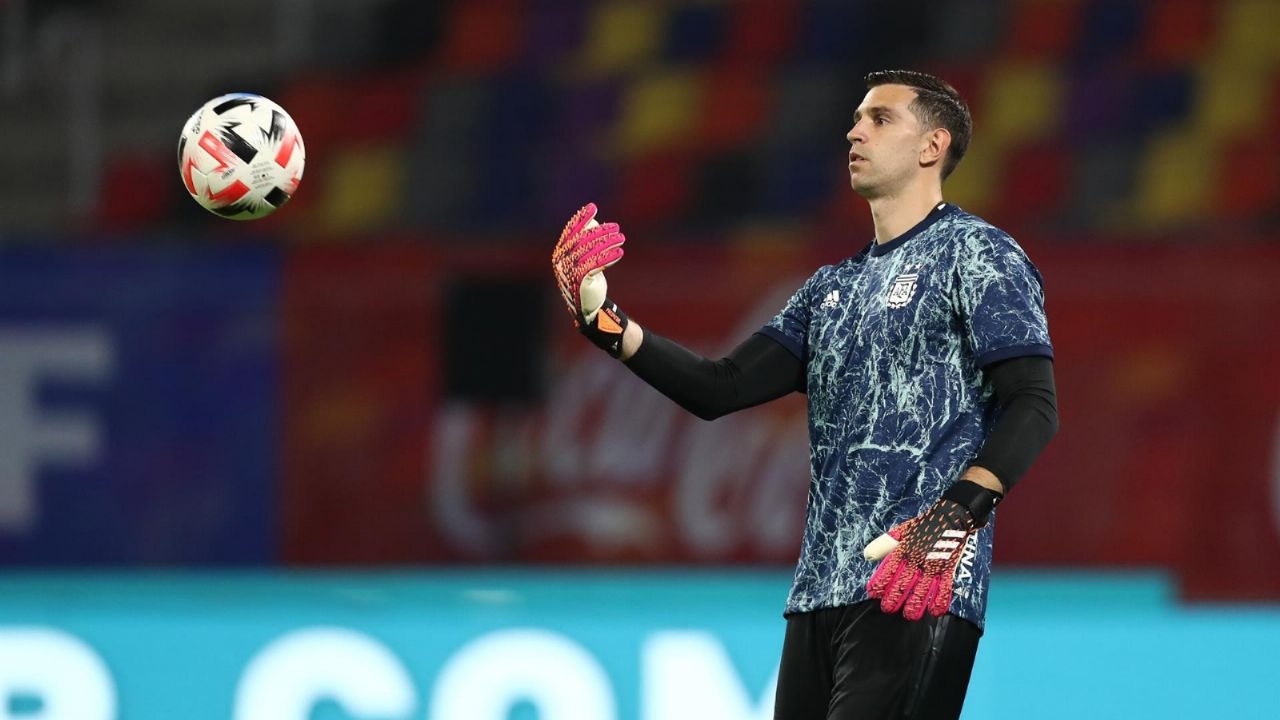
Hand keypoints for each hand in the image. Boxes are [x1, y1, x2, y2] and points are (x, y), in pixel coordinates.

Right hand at [551, 203, 629, 356]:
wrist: (591, 311)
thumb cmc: (589, 283)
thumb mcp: (586, 261)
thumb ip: (586, 242)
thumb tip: (594, 221)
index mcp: (559, 256)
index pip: (569, 232)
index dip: (580, 219)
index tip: (593, 207)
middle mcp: (560, 264)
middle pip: (581, 240)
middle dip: (599, 231)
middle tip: (616, 227)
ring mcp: (569, 273)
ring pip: (588, 252)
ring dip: (606, 243)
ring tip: (621, 238)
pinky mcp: (579, 282)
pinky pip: (594, 265)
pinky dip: (607, 257)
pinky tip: (619, 252)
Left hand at [864, 480, 1001, 620]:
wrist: (950, 516)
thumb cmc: (923, 526)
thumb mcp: (901, 532)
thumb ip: (885, 545)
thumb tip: (867, 555)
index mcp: (904, 549)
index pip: (889, 568)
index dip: (880, 580)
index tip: (873, 592)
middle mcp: (917, 559)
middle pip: (904, 581)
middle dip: (895, 596)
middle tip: (888, 609)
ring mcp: (933, 564)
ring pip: (923, 588)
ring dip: (916, 603)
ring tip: (910, 615)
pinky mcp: (948, 568)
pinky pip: (945, 586)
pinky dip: (941, 599)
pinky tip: (936, 611)